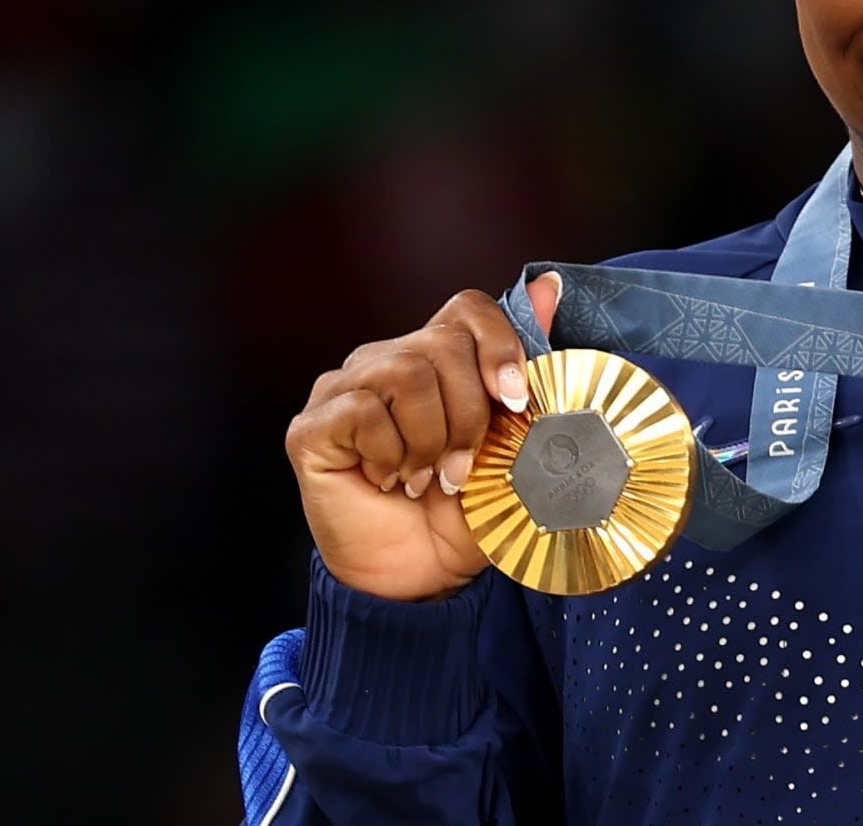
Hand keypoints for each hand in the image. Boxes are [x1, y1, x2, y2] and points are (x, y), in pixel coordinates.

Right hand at [285, 273, 561, 601]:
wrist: (422, 576)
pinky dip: (390, 454)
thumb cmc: (465, 511)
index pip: (466, 309)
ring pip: (406, 374)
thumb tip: (551, 286)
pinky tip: (389, 481)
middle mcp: (384, 361)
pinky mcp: (311, 426)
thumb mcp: (513, 443)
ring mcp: (342, 390)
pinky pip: (363, 412)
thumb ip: (524, 368)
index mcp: (434, 359)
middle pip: (442, 345)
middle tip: (463, 467)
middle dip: (470, 415)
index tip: (515, 400)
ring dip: (431, 439)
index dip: (498, 345)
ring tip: (428, 478)